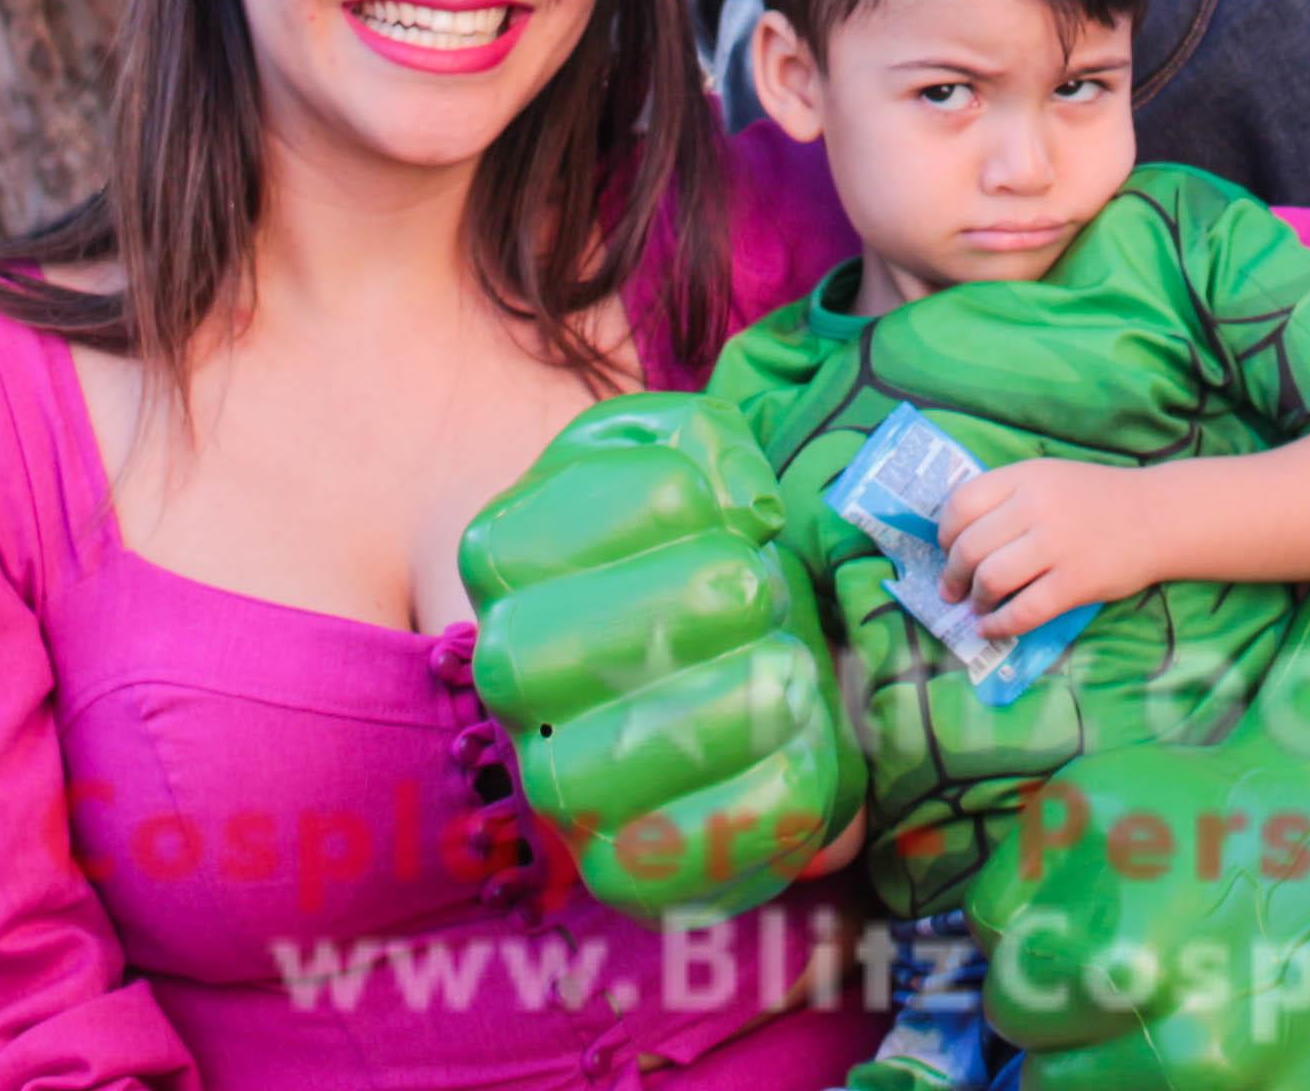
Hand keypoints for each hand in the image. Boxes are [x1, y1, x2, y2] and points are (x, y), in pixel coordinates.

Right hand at [459, 397, 858, 920]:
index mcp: (507, 562)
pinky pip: (656, 867)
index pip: (513, 544)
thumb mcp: (694, 456)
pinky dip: (746, 811)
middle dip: (666, 615)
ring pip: (582, 777)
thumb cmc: (705, 543)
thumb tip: (748, 506)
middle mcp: (509, 674)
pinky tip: (803, 751)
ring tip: (790, 672)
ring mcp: (556, 778)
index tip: (738, 516)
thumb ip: (708, 443)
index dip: (638, 513)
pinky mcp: (622, 865)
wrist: (738, 662)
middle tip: (762, 591)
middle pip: (529, 662)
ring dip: (708, 717)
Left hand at [933, 457, 1173, 639]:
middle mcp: (1037, 507)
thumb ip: (1008, 498)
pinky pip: (1022, 612)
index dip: (945, 532)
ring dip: (976, 599)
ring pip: (991, 579)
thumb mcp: (1049, 478)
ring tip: (978, 606)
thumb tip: (957, 538)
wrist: (1158, 517)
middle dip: (953, 575)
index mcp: (1027, 477)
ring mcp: (1057, 546)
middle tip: (953, 589)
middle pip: (970, 546)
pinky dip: (998, 625)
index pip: (962, 503)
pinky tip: (991, 628)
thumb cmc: (1097, 499)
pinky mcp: (1075, 583)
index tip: (946, 549)